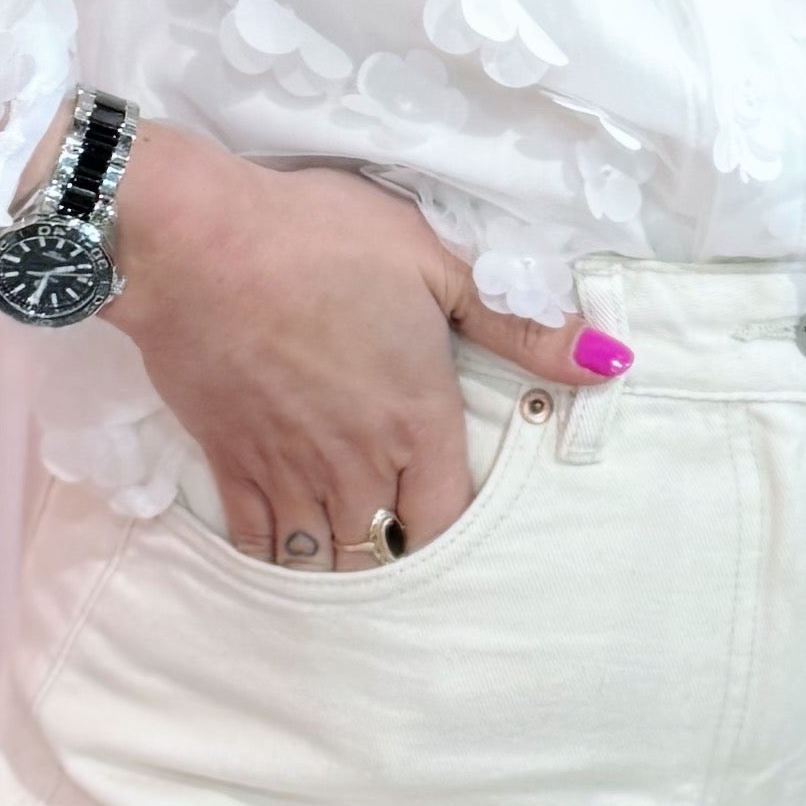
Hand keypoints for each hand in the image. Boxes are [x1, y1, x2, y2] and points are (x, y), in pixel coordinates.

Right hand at [100, 128, 618, 567]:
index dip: (454, 532)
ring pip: (322, 557)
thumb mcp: (433, 261)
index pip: (449, 518)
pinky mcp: (229, 463)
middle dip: (398, 557)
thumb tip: (610, 361)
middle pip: (386, 550)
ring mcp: (289, 470)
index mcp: (417, 418)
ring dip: (341, 565)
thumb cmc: (321, 239)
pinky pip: (258, 543)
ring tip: (352, 562)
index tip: (454, 525)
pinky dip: (277, 558)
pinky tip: (288, 553)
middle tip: (402, 547)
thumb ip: (517, 324)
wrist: (195, 241)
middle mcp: (357, 462)